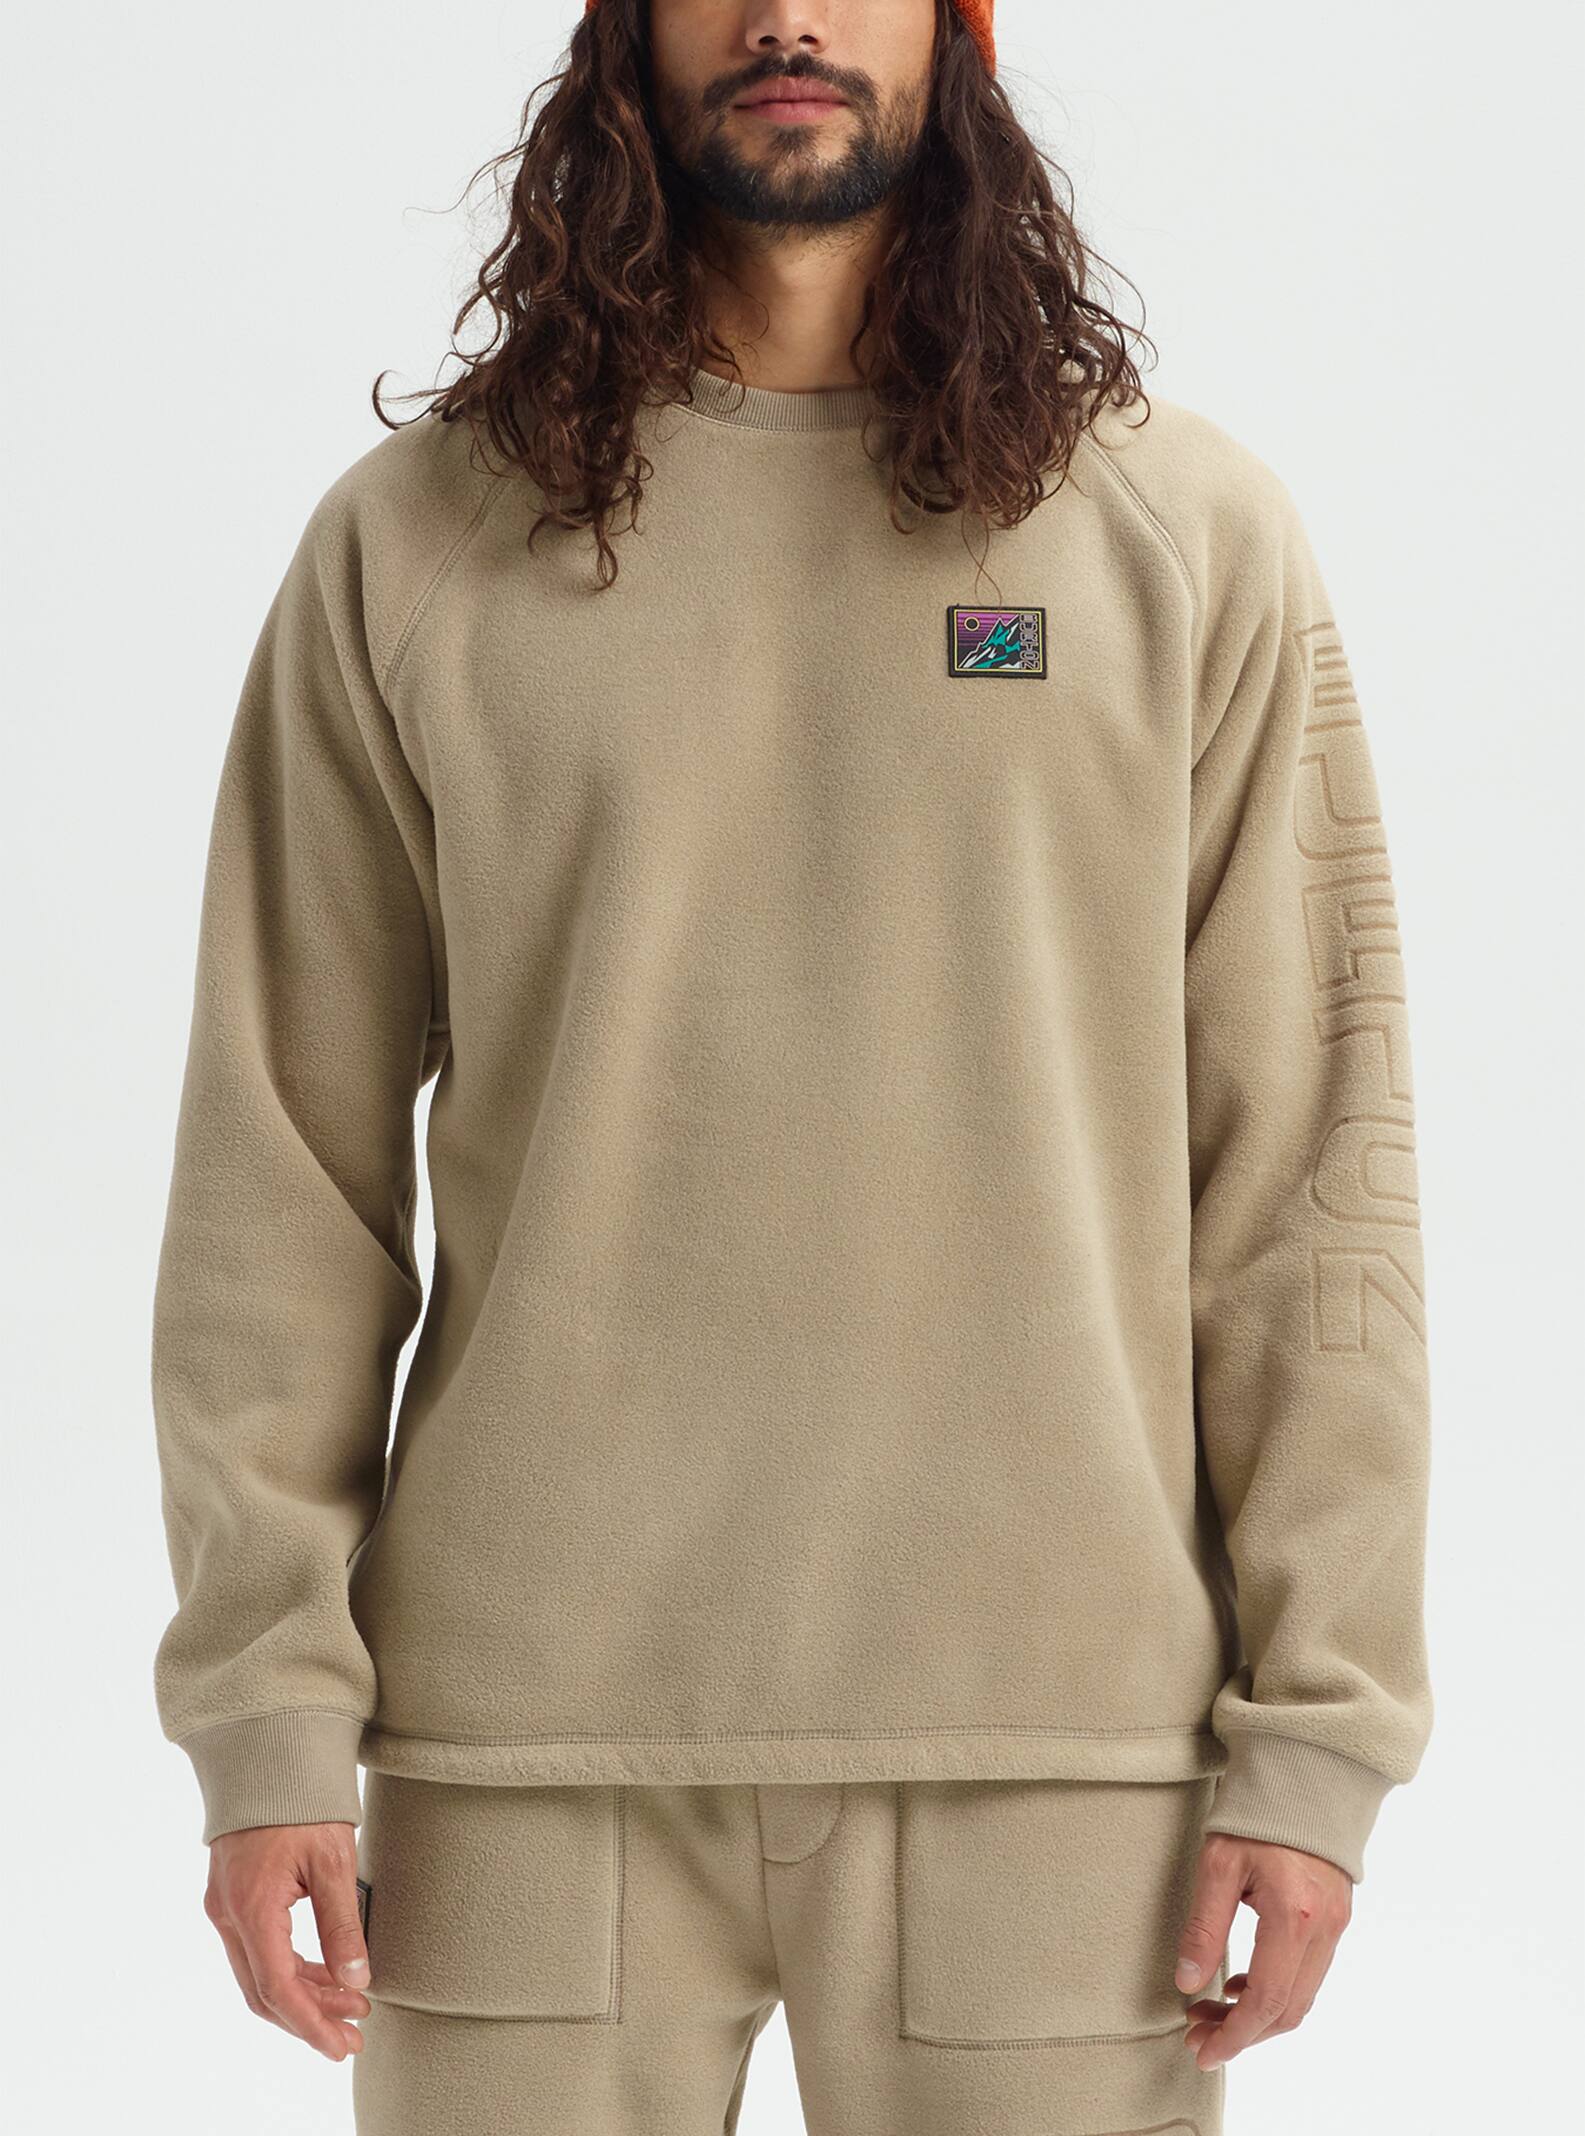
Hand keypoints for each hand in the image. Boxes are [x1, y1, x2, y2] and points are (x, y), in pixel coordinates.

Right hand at [204, 1821, 371, 2059]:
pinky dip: (292, 1967)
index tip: (341, 2046)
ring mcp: (226, 1906)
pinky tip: (327, 1974)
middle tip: (353, 2036)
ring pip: (260, 1972)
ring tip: (352, 2006)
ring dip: (304, 1994)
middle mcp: (228, 1914)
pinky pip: (259, 1949)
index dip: (311, 2024)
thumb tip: (357, 1980)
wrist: (268, 1751)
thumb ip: (343, 1925)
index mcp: (251, 1908)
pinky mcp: (234, 1896)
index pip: (278, 1988)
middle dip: (309, 2018)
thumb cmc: (302, 1799)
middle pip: (264, 1990)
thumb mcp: (334, 1860)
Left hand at [1173, 1831, 1351, 2069]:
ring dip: (1258, 2015)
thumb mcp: (1217, 1864)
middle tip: (1198, 2035)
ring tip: (1212, 2012)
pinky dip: (1277, 1990)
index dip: (1236, 2035)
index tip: (1205, 2051)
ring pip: (1302, 1996)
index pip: (1268, 1999)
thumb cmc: (1255, 1814)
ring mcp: (1336, 1924)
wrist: (1303, 1776)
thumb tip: (1188, 1983)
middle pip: (1288, 2009)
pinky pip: (1309, 1973)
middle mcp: (1324, 1928)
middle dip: (1243, 2032)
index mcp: (1294, 1915)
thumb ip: (1204, 1927)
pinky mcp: (1336, 1918)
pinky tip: (1241, 1982)